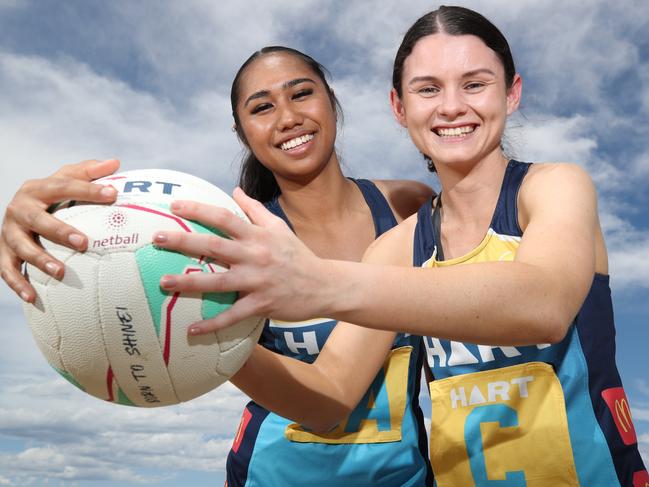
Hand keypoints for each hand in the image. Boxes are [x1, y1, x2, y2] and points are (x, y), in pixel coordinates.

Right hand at [0, 159, 119, 301]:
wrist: (19, 211)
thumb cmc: (53, 196)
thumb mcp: (67, 179)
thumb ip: (89, 172)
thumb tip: (115, 162)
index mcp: (37, 188)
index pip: (63, 185)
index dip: (88, 189)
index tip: (113, 194)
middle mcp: (19, 209)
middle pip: (38, 220)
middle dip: (59, 231)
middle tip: (84, 242)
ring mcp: (9, 232)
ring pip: (21, 247)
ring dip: (40, 260)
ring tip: (61, 272)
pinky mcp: (2, 252)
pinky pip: (7, 270)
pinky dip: (18, 284)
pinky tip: (34, 298)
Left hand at [153, 188, 327, 334]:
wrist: (324, 285)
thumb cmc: (298, 255)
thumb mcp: (280, 227)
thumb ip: (255, 210)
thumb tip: (235, 190)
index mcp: (258, 236)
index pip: (224, 217)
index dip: (199, 210)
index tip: (174, 206)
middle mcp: (255, 256)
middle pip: (214, 245)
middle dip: (183, 241)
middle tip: (156, 238)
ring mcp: (257, 281)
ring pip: (218, 281)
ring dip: (189, 283)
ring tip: (163, 283)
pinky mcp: (261, 305)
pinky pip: (233, 315)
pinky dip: (212, 324)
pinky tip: (191, 330)